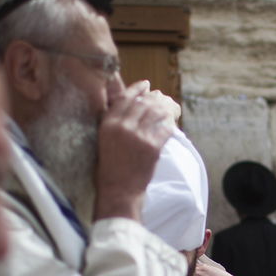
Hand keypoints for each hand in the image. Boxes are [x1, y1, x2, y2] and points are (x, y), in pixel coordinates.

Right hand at [94, 81, 178, 221]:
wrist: (119, 191)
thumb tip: (128, 106)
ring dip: (163, 108)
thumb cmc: (109, 169)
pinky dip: (170, 125)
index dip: (137, 89)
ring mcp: (139, 137)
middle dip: (153, 98)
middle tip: (160, 96)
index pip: (124, 99)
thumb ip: (113, 123)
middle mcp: (123, 127)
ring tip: (167, 107)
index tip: (145, 84)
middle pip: (142, 103)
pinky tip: (172, 123)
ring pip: (155, 113)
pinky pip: (165, 129)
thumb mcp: (103, 141)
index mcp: (108, 124)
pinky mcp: (152, 147)